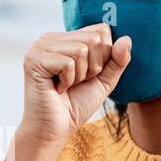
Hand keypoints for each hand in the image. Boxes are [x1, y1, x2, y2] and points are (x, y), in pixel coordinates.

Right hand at [19, 26, 130, 145]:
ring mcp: (40, 48)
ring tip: (66, 86)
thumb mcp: (103, 80)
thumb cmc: (75, 106)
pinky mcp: (34, 60)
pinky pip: (68, 62)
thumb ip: (117, 60)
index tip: (86, 75)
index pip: (100, 30)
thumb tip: (126, 39)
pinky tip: (57, 89)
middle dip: (92, 67)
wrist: (54, 130)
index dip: (103, 56)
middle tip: (75, 83)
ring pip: (81, 49)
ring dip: (80, 75)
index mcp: (65, 38)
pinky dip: (68, 80)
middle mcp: (50, 38)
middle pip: (93, 39)